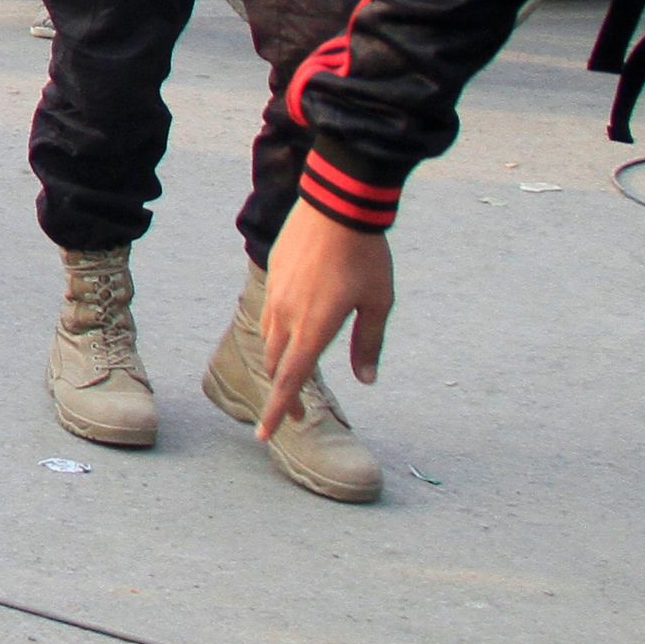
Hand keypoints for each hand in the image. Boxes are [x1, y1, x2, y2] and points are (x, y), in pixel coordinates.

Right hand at [256, 201, 392, 437]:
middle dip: (284, 394)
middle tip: (300, 416)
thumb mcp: (379, 303)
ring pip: (270, 340)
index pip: (290, 381)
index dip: (278, 411)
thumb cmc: (366, 256)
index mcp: (314, 328)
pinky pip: (270, 315)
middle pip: (276, 365)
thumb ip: (369, 344)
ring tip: (297, 374)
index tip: (266, 436)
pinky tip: (296, 329)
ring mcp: (276, 295)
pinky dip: (279, 335)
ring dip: (280, 363)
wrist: (337, 207)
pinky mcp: (273, 277)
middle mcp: (287, 316)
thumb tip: (366, 378)